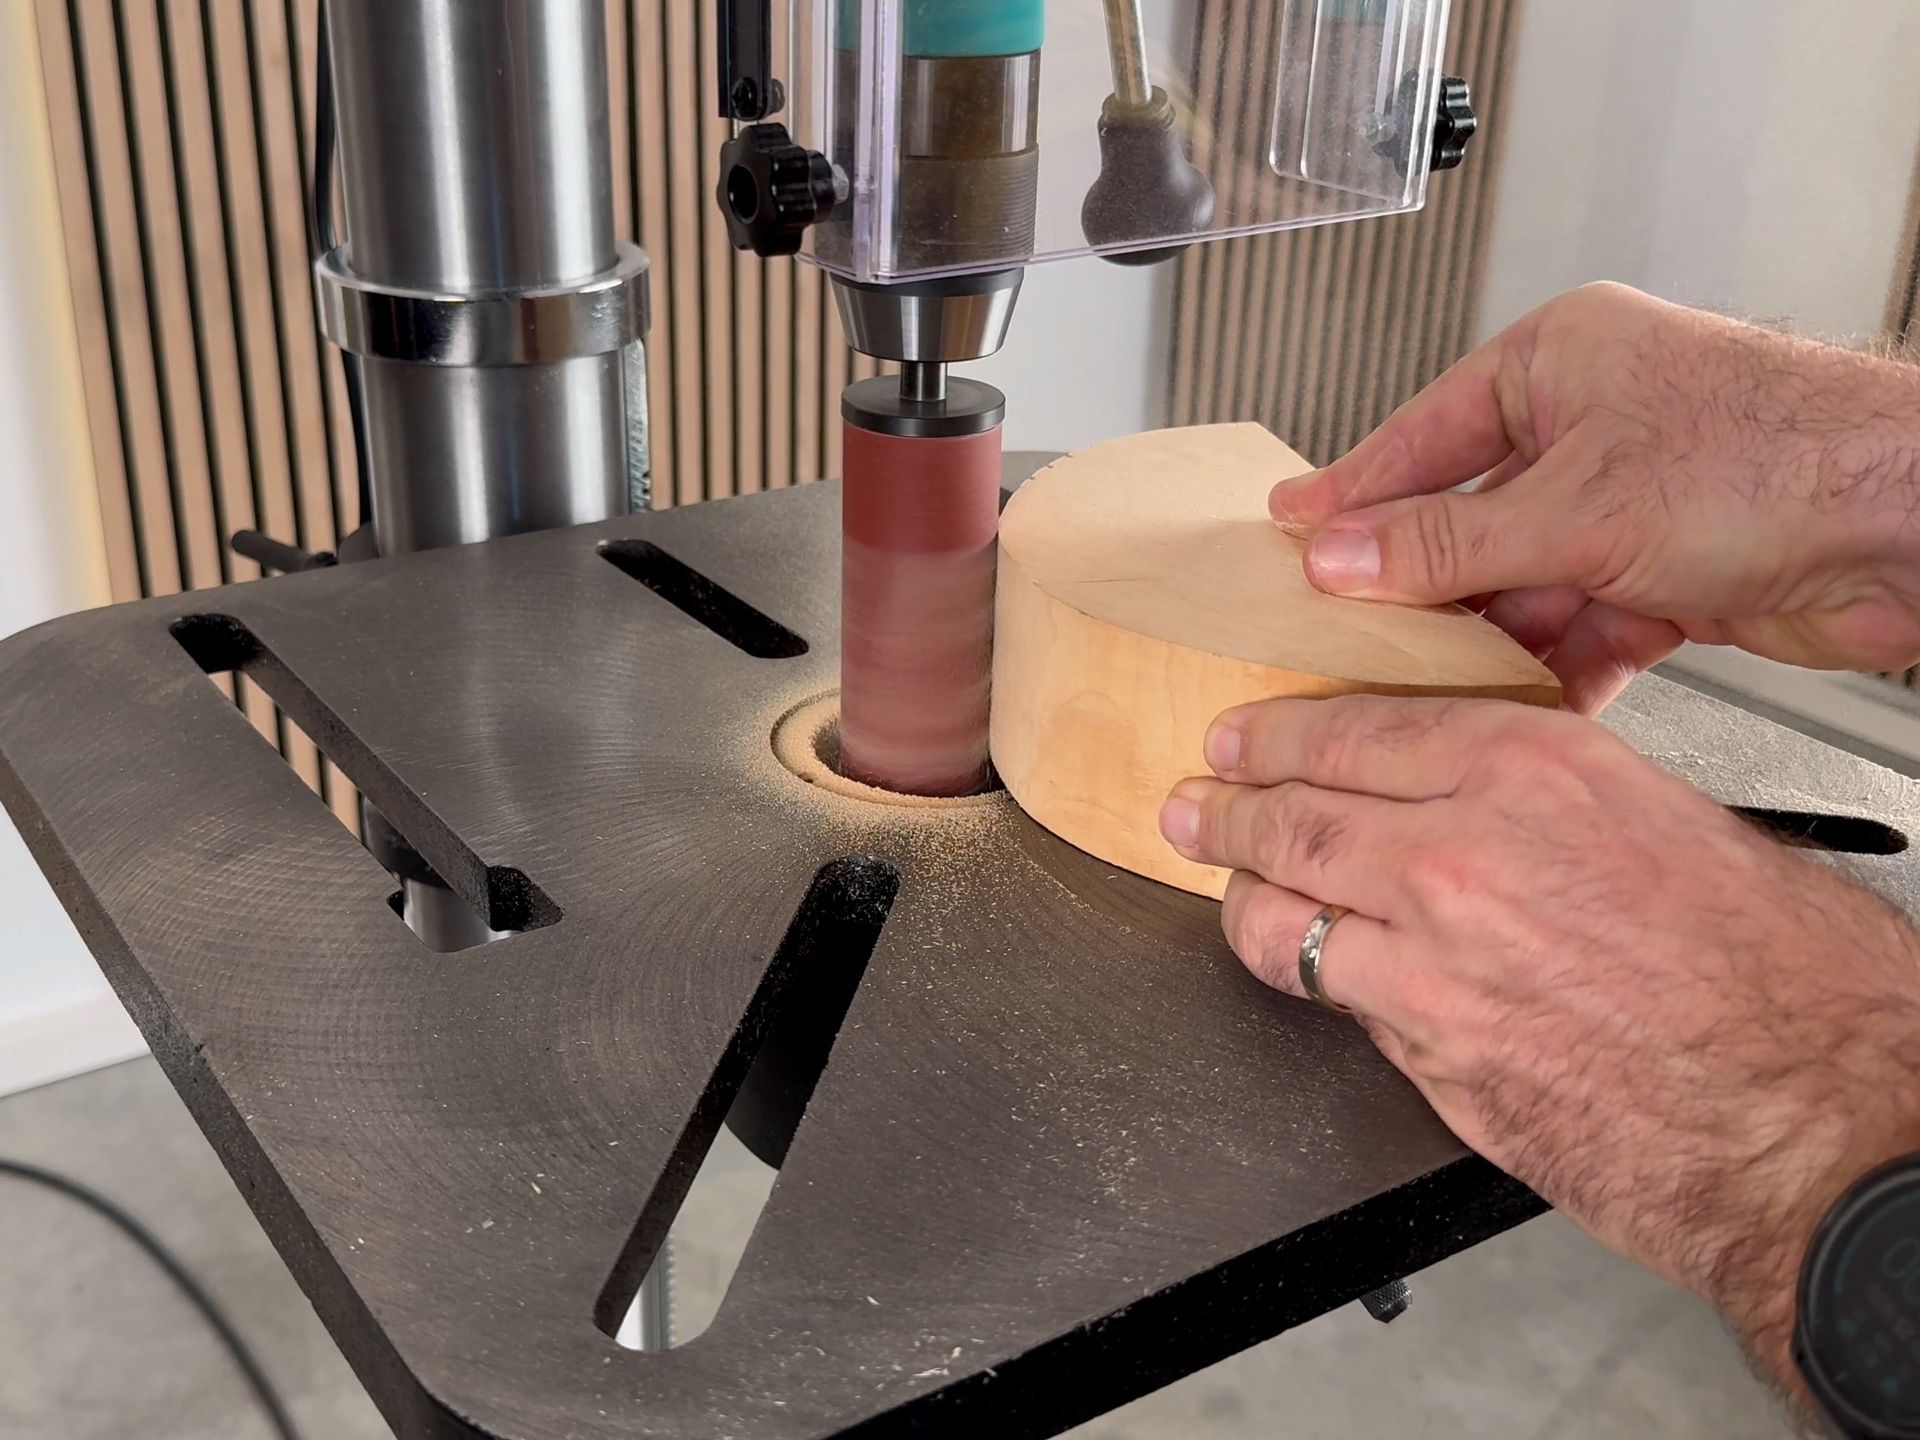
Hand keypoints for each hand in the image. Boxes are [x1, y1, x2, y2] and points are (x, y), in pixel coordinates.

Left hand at [1159, 694, 1919, 1393]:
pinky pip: (1330, 997)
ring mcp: (1433, 960)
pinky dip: (1298, 970)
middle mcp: (1465, 852)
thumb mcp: (1668, 823)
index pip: (1358, 729)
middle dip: (1230, 802)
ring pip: (1281, 908)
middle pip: (1297, 811)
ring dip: (1238, 889)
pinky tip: (1291, 957)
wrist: (1813, 1121)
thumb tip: (1479, 792)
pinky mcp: (1426, 1054)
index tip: (1244, 734)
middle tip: (1197, 799)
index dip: (1280, 731)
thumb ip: (1551, 798)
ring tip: (1216, 873)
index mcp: (1535, 770)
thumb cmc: (1782, 980)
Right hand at [1271, 283, 1919, 713]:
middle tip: (1351, 637)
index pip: (1422, 435)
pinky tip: (1527, 705)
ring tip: (1432, 690)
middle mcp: (1593, 425)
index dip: (1352, 492)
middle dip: (1425, 589)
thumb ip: (1446, 543)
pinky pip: (1585, 626)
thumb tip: (1341, 559)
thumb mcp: (1575, 506)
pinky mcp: (1673, 570)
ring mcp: (1633, 501)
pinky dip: (1560, 668)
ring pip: (1526, 583)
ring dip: (1492, 641)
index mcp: (1558, 363)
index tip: (1289, 531)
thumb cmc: (1776, 457)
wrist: (1912, 524)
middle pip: (1470, 521)